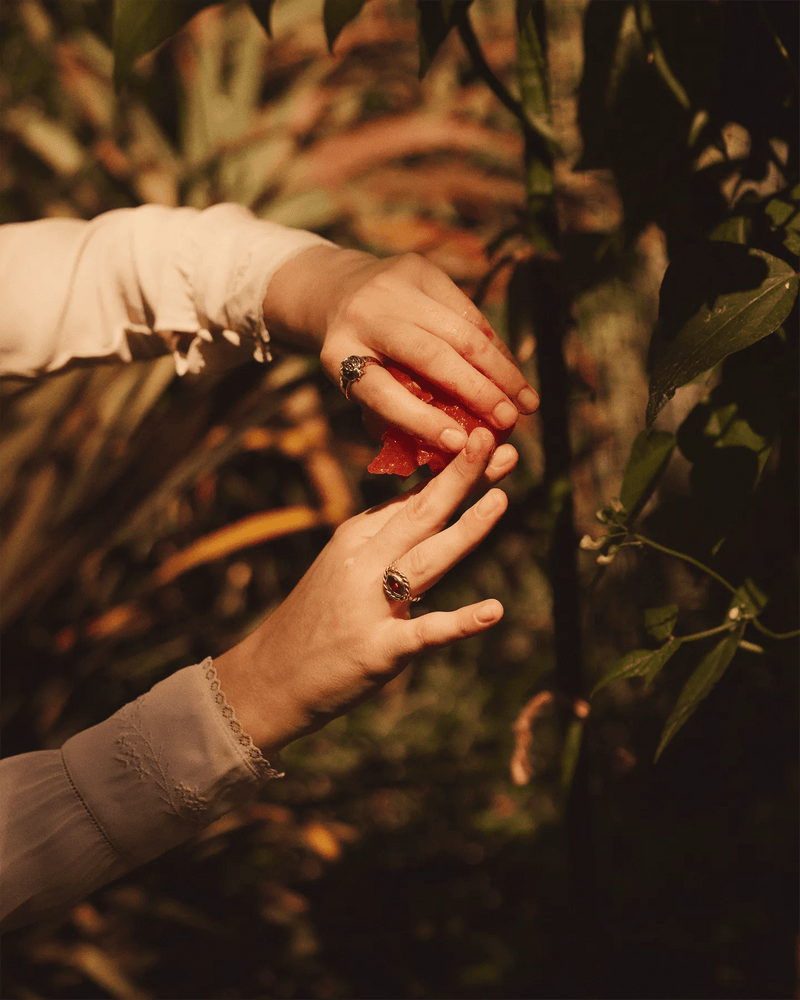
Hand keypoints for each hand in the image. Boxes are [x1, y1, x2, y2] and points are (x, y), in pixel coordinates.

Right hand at [213, 428, 507, 755]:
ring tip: (502, 499)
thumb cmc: (317, 618)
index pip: (412, 496)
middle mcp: (362, 563)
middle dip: (463, 477)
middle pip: (421, 514)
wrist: (270, 678)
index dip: (452, 468)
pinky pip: (425, 632)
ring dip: (466, 529)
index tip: (484, 435)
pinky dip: (460, 622)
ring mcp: (369, 605)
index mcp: (356, 538)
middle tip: (502, 442)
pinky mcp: (379, 649)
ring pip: (426, 560)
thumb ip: (385, 534)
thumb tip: (429, 497)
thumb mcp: (344, 564)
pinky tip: (493, 611)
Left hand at [262, 246, 538, 466]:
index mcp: (338, 354)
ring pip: (461, 331)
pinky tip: (513, 372)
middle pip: (431, 356)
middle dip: (478, 393)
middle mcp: (364, 315)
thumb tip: (450, 446)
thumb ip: (391, 414)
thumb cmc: (356, 354)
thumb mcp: (356, 385)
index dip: (421, 421)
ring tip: (526, 403)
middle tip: (509, 424)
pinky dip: (496, 347)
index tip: (459, 445)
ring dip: (501, 371)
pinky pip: (470, 313)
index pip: (381, 393)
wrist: (337, 290)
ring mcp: (393, 286)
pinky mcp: (420, 268)